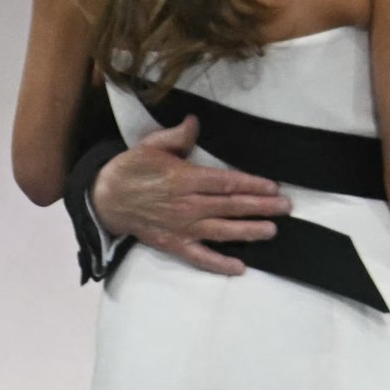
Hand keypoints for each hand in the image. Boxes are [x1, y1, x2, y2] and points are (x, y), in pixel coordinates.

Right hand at [86, 117, 289, 277]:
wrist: (103, 199)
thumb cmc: (130, 169)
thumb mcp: (150, 145)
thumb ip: (177, 136)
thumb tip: (195, 122)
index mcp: (183, 179)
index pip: (226, 182)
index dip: (252, 185)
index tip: (273, 187)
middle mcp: (186, 205)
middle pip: (230, 206)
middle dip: (261, 207)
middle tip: (286, 208)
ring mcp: (180, 227)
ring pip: (221, 230)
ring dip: (248, 231)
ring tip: (271, 231)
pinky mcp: (173, 244)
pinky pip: (198, 257)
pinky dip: (218, 264)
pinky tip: (239, 268)